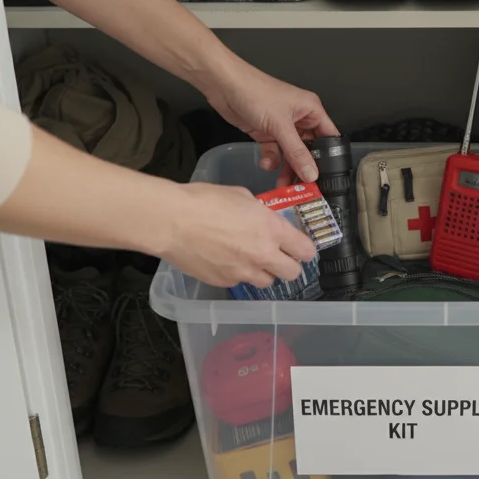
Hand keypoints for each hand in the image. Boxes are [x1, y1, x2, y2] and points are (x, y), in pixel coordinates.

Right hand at [161, 183, 316, 288]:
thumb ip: (260, 211)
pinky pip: (240, 282)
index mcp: (272, 229)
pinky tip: (225, 260)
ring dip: (263, 272)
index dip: (305, 249)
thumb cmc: (203, 201)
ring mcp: (244, 272)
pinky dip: (238, 274)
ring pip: (267, 282)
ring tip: (249, 259)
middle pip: (293, 273)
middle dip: (289, 265)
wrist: (172, 221)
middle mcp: (263, 255)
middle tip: (279, 256)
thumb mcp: (241, 196)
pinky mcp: (225, 282)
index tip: (300, 247)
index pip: (306, 250)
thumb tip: (263, 217)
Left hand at [202, 56, 338, 185]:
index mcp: (310, 109)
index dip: (328, 157)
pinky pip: (274, 152)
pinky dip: (270, 160)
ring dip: (286, 168)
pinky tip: (266, 162)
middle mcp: (298, 118)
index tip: (325, 176)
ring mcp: (282, 126)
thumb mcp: (280, 126)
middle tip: (304, 186)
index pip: (328, 137)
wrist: (224, 86)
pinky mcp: (266, 133)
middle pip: (308, 149)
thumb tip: (311, 173)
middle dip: (304, 167)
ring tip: (283, 183)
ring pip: (290, 154)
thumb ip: (296, 153)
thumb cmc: (255, 92)